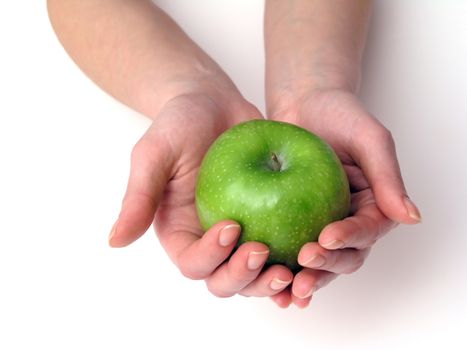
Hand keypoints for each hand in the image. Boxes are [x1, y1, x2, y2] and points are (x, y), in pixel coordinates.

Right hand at [108, 93, 293, 298]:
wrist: (213, 103)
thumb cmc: (179, 125)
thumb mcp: (154, 155)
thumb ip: (138, 197)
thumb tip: (115, 241)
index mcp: (181, 233)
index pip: (193, 263)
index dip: (211, 258)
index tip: (231, 228)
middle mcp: (210, 240)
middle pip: (225, 280)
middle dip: (244, 278)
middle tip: (265, 256)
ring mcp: (242, 234)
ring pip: (256, 274)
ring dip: (272, 280)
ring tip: (295, 269)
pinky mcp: (269, 220)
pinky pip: (283, 247)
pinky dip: (296, 259)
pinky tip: (314, 253)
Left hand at [268, 88, 420, 307]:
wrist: (302, 105)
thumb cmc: (338, 114)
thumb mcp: (369, 138)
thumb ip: (388, 177)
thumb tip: (412, 218)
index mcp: (370, 206)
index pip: (366, 231)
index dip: (350, 238)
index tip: (326, 236)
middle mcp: (346, 221)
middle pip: (344, 256)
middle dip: (327, 266)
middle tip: (305, 262)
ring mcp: (317, 225)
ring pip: (317, 263)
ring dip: (306, 278)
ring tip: (288, 286)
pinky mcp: (292, 225)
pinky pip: (287, 251)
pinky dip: (280, 269)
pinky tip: (265, 279)